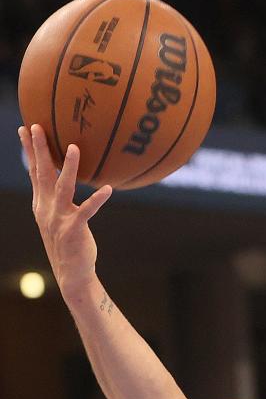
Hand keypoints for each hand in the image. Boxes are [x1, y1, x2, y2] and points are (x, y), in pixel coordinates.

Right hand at [20, 124, 110, 297]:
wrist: (70, 273)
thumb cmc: (68, 243)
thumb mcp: (57, 218)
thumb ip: (57, 199)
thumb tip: (62, 179)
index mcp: (41, 204)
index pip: (34, 172)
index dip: (29, 150)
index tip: (24, 128)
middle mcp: (46, 208)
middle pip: (42, 173)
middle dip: (39, 149)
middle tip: (36, 126)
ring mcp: (59, 218)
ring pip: (63, 187)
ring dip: (69, 167)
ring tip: (74, 147)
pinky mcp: (74, 229)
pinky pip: (87, 211)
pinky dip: (97, 199)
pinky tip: (107, 189)